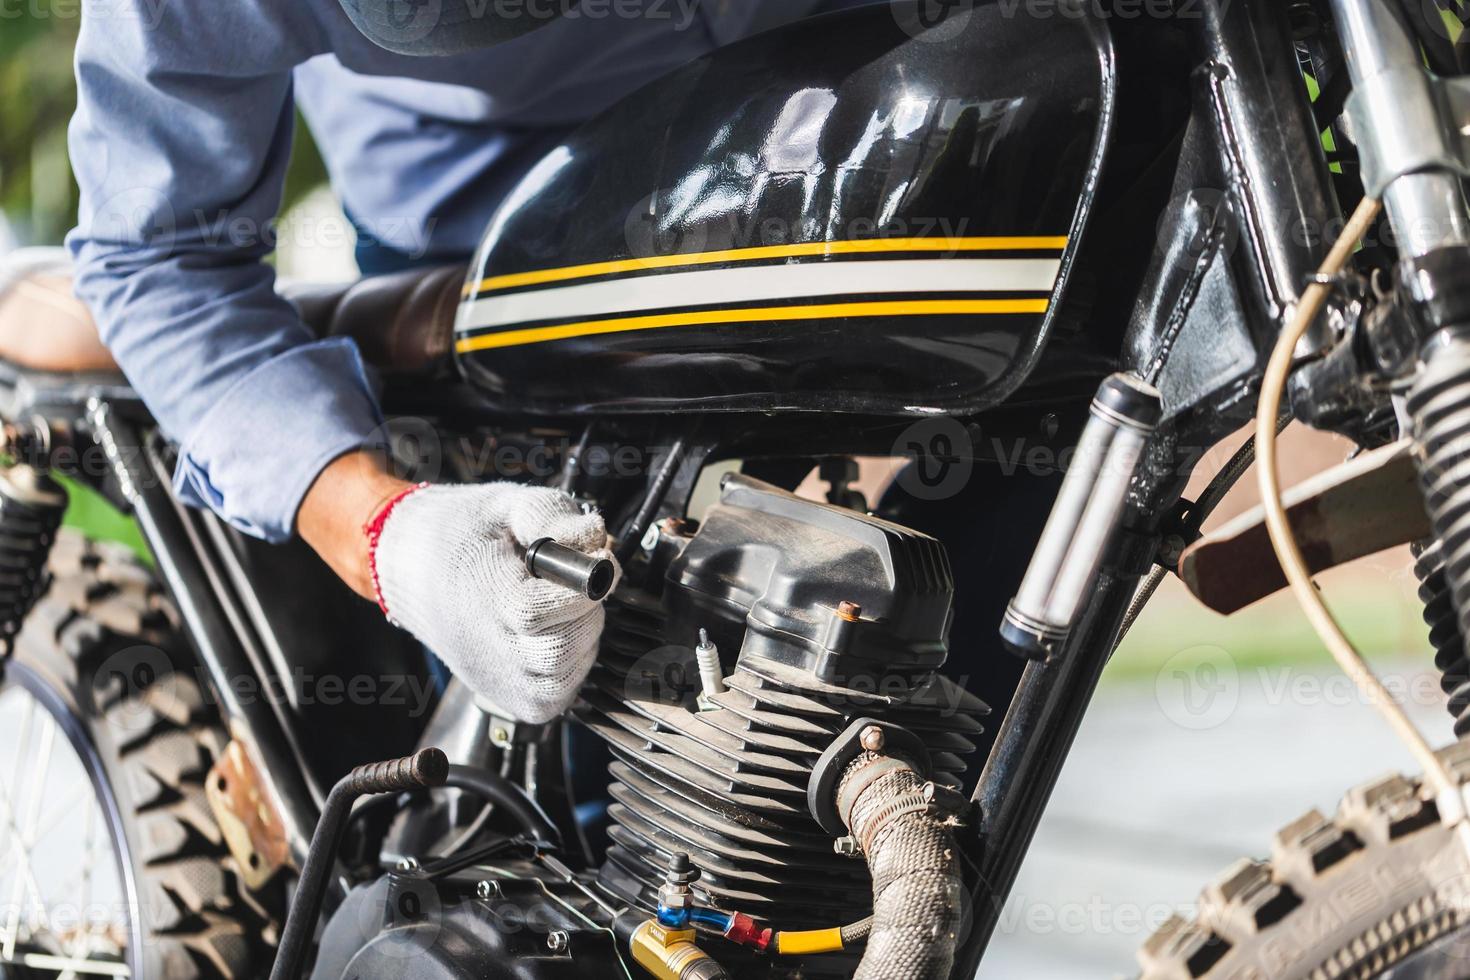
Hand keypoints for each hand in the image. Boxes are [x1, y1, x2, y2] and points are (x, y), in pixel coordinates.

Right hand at [367, 481, 616, 722]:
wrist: (411, 566)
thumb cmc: (458, 535)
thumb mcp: (507, 505)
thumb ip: (554, 517)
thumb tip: (595, 540)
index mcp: (489, 599)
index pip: (554, 610)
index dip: (583, 585)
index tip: (588, 562)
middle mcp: (493, 650)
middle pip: (565, 647)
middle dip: (584, 611)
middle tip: (567, 585)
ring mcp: (501, 682)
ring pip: (569, 674)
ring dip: (580, 638)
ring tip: (555, 608)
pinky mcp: (511, 701)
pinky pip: (559, 695)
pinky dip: (568, 666)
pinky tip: (550, 634)